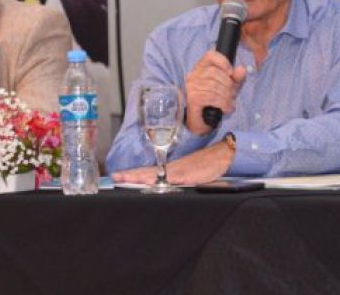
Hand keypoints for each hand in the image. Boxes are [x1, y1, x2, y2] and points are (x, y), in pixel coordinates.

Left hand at [112, 141, 234, 184]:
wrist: (224, 154)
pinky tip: (153, 181)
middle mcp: (172, 169)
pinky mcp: (190, 175)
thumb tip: (159, 184)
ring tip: (126, 178)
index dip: (132, 174)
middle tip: (115, 177)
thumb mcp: (189, 172)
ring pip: (157, 175)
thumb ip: (176, 178)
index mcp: (170, 169)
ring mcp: (180, 172)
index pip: (147, 172)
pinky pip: (174, 177)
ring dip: (142, 177)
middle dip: (131, 176)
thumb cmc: (208, 164)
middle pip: (148, 173)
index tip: (117, 176)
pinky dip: (163, 179)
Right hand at [184, 51, 246, 134]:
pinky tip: (227, 109)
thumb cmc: (213, 102)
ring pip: (214, 86)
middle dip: (228, 84)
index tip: (231, 73)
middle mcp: (193, 76)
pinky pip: (212, 97)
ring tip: (230, 103)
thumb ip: (235, 79)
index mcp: (200, 68)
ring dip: (227, 96)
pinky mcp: (192, 99)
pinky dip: (223, 103)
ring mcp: (191, 87)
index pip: (210, 55)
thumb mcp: (227, 88)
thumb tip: (242, 70)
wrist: (200, 122)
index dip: (223, 61)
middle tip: (233, 94)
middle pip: (214, 73)